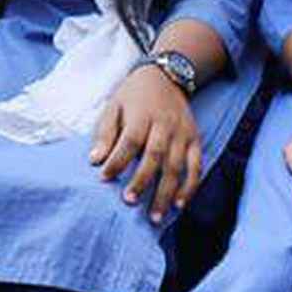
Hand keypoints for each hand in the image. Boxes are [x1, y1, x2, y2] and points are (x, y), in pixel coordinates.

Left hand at [89, 63, 202, 223]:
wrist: (167, 75)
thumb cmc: (134, 95)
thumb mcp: (114, 105)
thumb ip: (105, 133)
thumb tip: (95, 161)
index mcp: (142, 114)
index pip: (130, 140)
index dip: (117, 161)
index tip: (103, 178)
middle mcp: (165, 124)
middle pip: (155, 155)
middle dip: (142, 180)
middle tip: (130, 202)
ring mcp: (183, 133)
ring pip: (176, 165)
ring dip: (166, 192)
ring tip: (155, 216)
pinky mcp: (195, 139)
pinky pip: (196, 166)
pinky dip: (190, 186)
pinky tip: (179, 204)